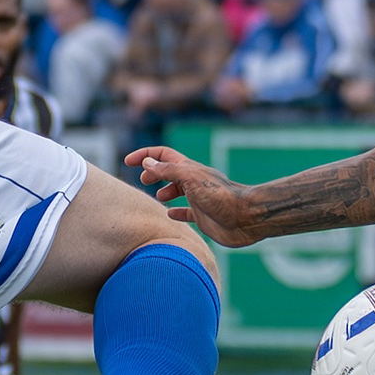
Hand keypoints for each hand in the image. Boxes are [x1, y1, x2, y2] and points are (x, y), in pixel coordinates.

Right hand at [129, 145, 264, 245]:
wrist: (246, 218)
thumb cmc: (221, 197)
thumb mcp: (191, 179)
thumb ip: (168, 171)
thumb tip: (147, 163)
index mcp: (189, 169)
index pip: (163, 156)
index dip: (145, 156)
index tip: (128, 161)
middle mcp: (194, 182)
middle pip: (169, 171)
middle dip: (154, 173)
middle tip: (143, 181)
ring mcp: (199, 199)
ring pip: (177, 191)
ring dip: (165, 191)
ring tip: (157, 197)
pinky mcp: (203, 216)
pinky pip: (186, 212)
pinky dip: (176, 212)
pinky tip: (170, 214)